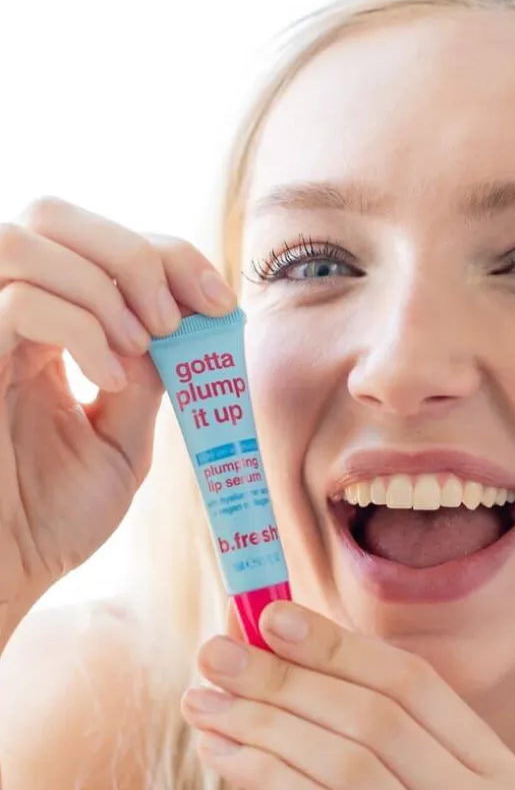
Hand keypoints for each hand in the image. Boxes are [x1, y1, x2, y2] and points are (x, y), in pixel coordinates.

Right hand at [0, 197, 235, 613]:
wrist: (6, 576)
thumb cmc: (51, 517)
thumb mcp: (122, 436)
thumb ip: (148, 376)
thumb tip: (183, 324)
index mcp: (45, 328)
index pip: (98, 244)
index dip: (166, 254)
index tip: (218, 300)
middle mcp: (4, 318)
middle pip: (53, 214)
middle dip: (136, 251)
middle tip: (177, 317)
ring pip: (23, 237)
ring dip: (104, 281)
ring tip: (142, 343)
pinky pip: (13, 300)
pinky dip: (78, 326)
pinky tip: (109, 376)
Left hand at [181, 602, 514, 789]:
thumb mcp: (361, 757)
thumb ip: (327, 690)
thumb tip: (253, 617)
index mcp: (488, 764)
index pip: (413, 681)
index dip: (340, 644)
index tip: (269, 615)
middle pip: (379, 719)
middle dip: (290, 679)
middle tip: (218, 655)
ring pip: (349, 766)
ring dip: (265, 723)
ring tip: (204, 701)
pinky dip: (264, 774)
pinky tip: (219, 749)